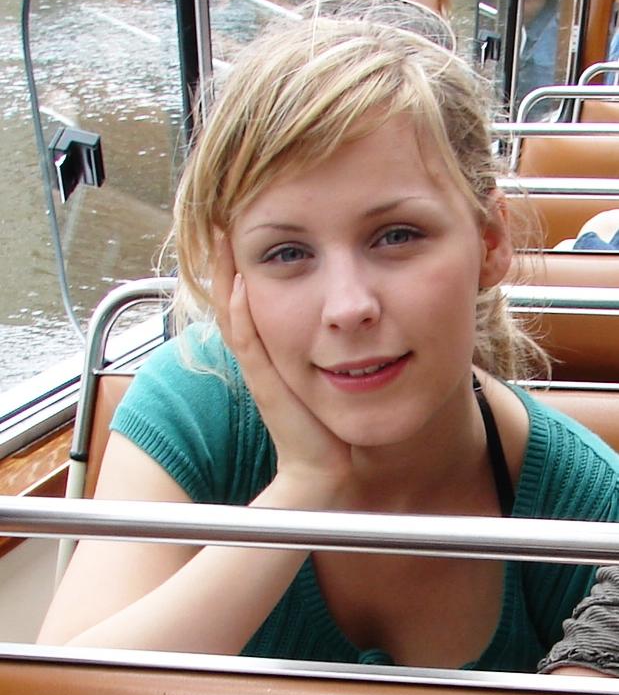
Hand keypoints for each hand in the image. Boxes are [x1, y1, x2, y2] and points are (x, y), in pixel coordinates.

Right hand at [212, 235, 351, 495]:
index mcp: (270, 352)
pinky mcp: (266, 385)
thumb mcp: (323, 375)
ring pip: (233, 315)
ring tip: (222, 241)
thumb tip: (342, 317)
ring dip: (224, 277)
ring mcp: (259, 370)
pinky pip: (249, 343)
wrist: (324, 469)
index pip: (245, 301)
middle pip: (231, 301)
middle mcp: (259, 357)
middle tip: (220, 225)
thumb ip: (324, 348)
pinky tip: (240, 282)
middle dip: (224, 263)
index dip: (237, 267)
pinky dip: (241, 312)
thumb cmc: (326, 423)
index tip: (237, 232)